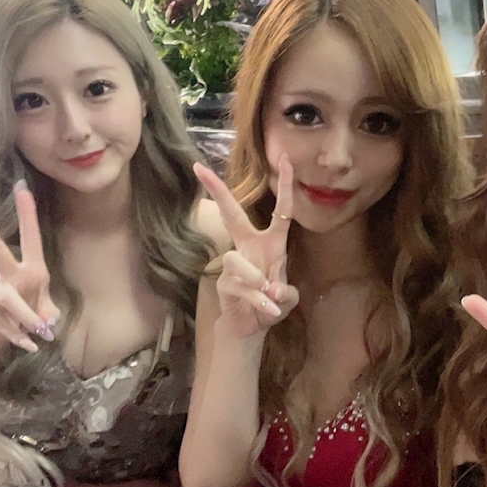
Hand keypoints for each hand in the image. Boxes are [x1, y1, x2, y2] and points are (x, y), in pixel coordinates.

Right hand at [0, 182, 60, 352]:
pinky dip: (19, 337)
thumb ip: (50, 314)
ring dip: (25, 316)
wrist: (4, 337)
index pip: (31, 238)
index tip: (22, 188)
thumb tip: (47, 323)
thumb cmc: (32, 314)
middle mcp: (9, 276)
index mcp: (32, 270)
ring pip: (7, 299)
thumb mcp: (48, 311)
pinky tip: (30, 346)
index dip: (27, 214)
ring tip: (40, 333)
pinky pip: (4, 324)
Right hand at [193, 155, 299, 339]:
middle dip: (218, 191)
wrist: (251, 328)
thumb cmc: (270, 304)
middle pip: (234, 214)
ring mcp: (234, 264)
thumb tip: (273, 290)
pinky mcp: (224, 283)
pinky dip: (258, 302)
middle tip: (199, 168)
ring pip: (238, 260)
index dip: (285, 186)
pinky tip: (268, 312)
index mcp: (270, 243)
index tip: (284, 159)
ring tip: (269, 299)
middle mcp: (250, 248)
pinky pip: (240, 286)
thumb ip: (286, 293)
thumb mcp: (287, 299)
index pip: (280, 211)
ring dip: (257, 281)